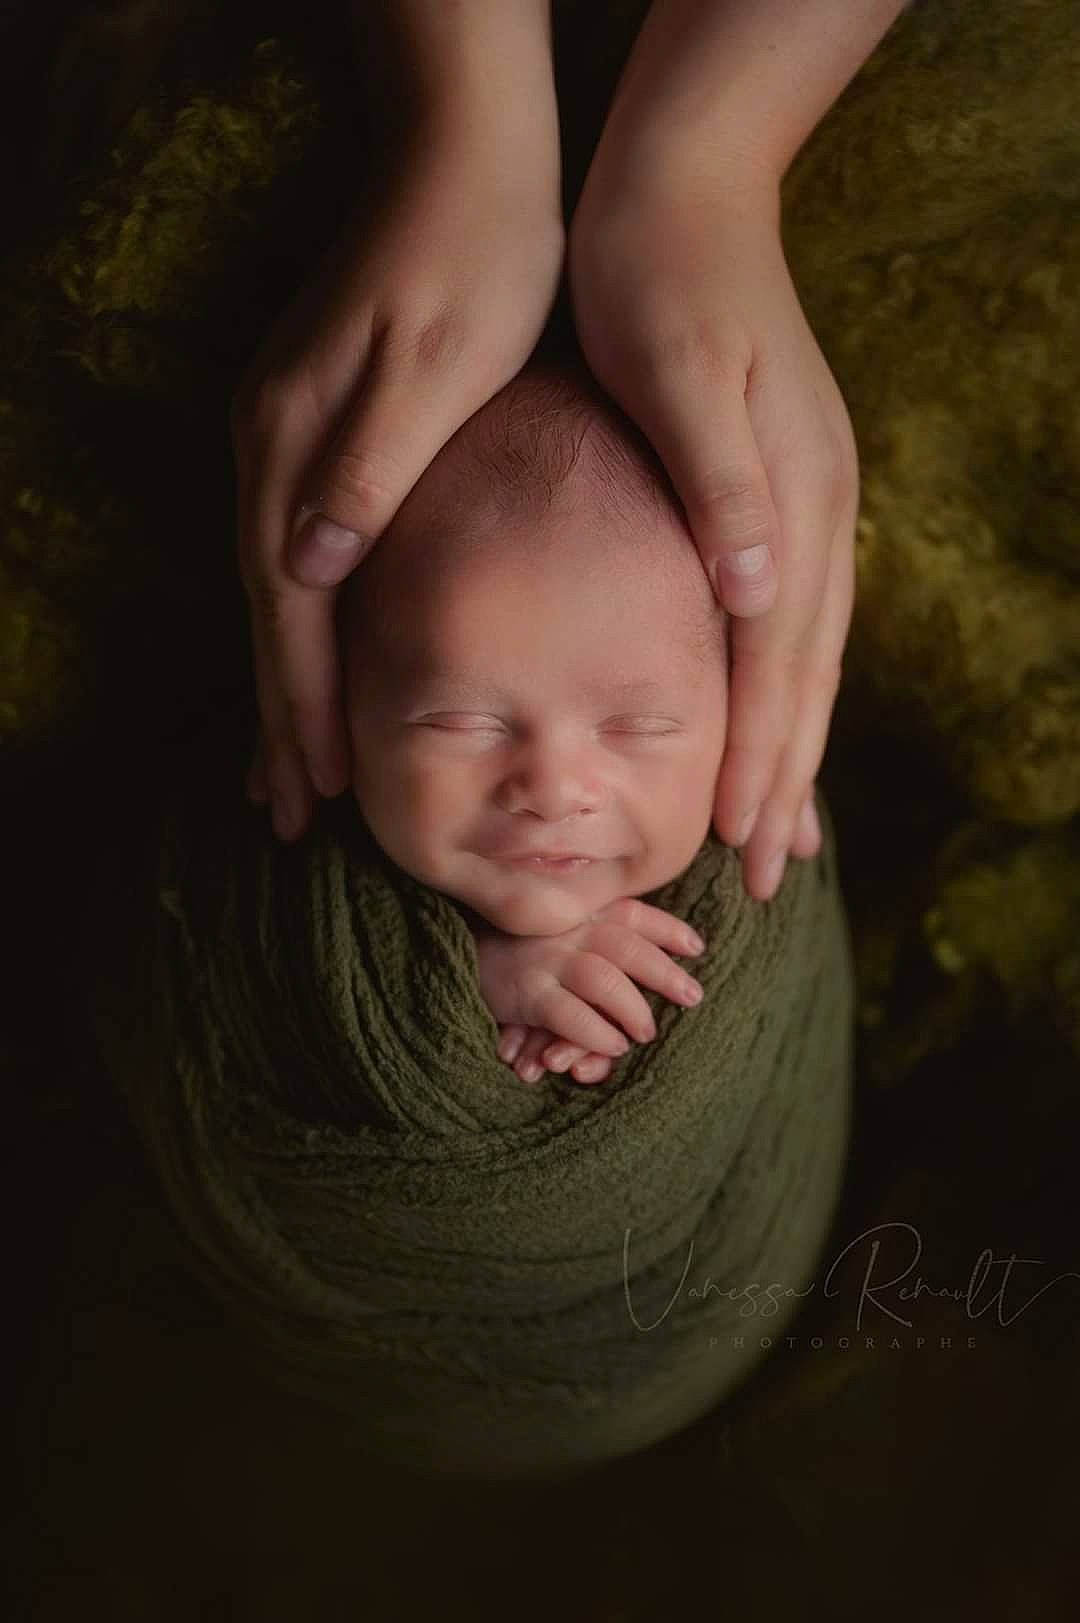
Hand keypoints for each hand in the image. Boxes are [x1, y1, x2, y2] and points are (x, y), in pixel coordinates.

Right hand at [230, 113, 563, 841]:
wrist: (466, 156)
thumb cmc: (473, 264)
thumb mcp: (431, 366)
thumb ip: (368, 471)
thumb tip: (306, 572)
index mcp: (298, 448)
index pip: (291, 611)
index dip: (304, 706)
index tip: (315, 791)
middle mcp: (273, 451)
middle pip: (269, 615)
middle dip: (282, 719)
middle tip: (286, 812)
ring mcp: (286, 437)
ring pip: (278, 592)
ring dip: (288, 683)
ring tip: (295, 764)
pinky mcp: (316, 426)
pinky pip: (296, 554)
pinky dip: (304, 624)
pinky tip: (320, 651)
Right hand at [469, 896, 705, 1084]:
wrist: (456, 953)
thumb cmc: (517, 945)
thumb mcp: (557, 925)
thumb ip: (594, 929)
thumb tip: (655, 949)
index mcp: (577, 911)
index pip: (631, 912)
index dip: (667, 928)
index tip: (697, 947)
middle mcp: (566, 930)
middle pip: (627, 946)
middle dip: (666, 972)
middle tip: (693, 996)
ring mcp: (546, 960)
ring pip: (604, 981)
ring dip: (633, 1008)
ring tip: (646, 1032)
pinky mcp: (526, 994)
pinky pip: (570, 1016)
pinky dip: (597, 1033)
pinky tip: (613, 1046)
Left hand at [567, 159, 857, 901]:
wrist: (682, 194)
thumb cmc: (658, 287)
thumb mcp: (683, 374)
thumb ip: (724, 487)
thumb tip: (760, 595)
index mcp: (790, 503)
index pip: (777, 663)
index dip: (764, 759)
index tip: (744, 848)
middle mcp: (811, 517)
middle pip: (802, 678)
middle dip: (785, 781)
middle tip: (766, 875)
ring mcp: (801, 508)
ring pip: (800, 659)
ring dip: (790, 747)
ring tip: (778, 826)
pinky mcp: (772, 496)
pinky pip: (782, 620)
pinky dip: (775, 686)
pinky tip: (762, 715)